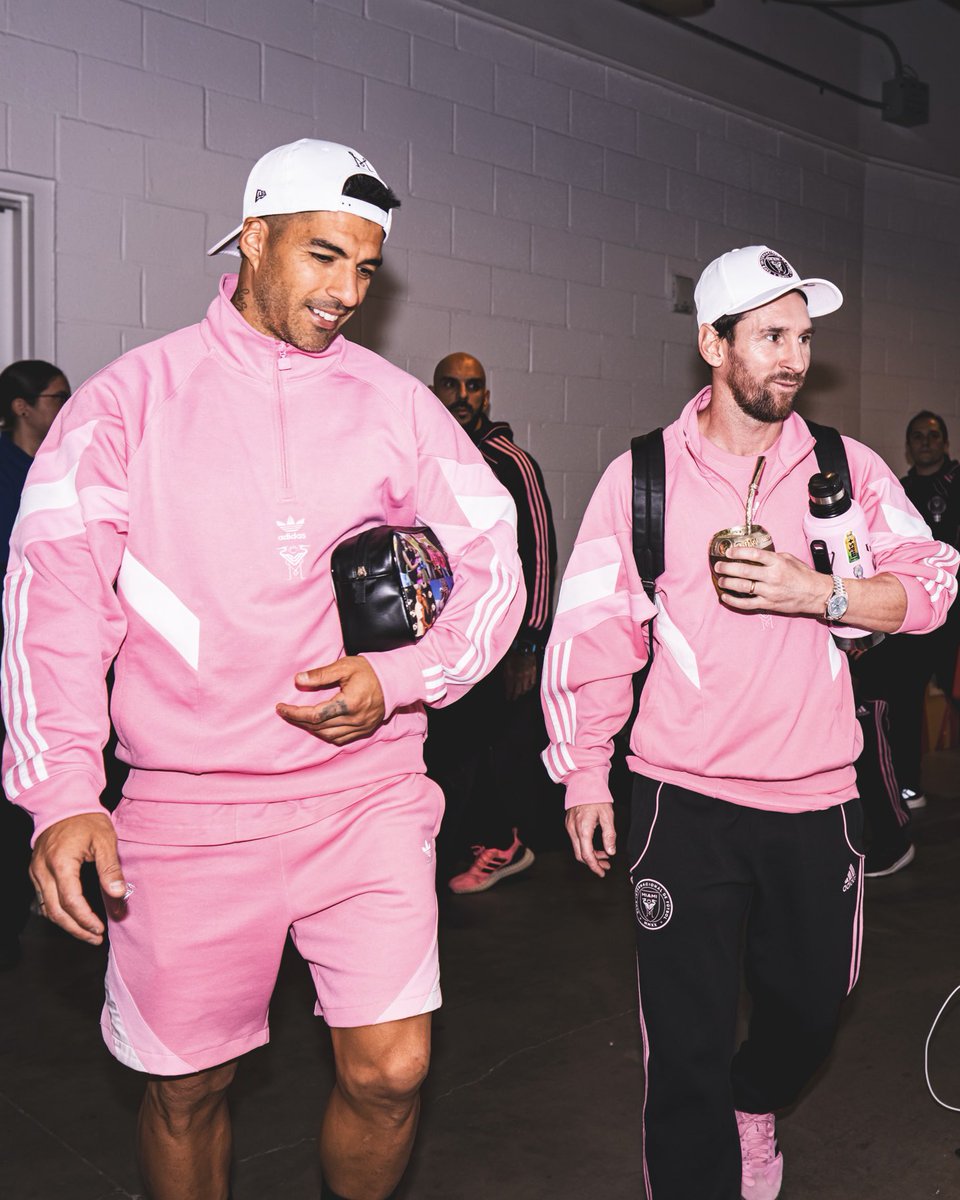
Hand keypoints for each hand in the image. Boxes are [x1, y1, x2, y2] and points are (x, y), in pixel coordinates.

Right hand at [30, 813, 126, 944]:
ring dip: (66, 924)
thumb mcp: (105, 840)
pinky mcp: (35, 872)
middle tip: (94, 938)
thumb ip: (111, 869)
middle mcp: (42, 871)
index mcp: (60, 863)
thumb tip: (119, 895)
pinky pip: (42, 900)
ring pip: (46, 909)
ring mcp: (35, 872)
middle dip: (76, 929)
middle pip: (55, 912)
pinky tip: (72, 918)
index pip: (71, 902)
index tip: (100, 930)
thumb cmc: (86, 819)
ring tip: (86, 933)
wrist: (62, 802)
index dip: (86, 919)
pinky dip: (56, 912)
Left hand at [276, 655, 385, 744]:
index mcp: (349, 703)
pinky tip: (317, 727)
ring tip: (298, 718)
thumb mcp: (345, 666)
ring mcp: (360, 727)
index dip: (294, 713)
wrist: (394, 681)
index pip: (314, 714)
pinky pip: (340, 739)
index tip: (280, 707)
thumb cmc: (369, 671)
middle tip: (285, 711)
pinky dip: (325, 735)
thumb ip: (321, 674)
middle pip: (318, 727)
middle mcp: (355, 719)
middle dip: (298, 720)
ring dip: (310, 729)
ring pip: (327, 735)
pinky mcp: (364, 730)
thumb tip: (298, 680)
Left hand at [502, 650, 537, 701]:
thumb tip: (506, 683)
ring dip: (522, 692)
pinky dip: (530, 687)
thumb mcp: (505, 664)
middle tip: (513, 699)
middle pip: (517, 691)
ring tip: (520, 694)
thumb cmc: (512, 653)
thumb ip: (506, 675)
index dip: (509, 695)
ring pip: (525, 689)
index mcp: (511, 676)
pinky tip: (528, 688)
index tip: (508, 699)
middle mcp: (519, 678)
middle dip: (515, 696)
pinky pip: (532, 683)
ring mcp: (527, 676)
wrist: (524, 646)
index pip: (510, 690)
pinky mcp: (534, 672)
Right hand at [565, 802, 616, 877]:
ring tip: (604, 855)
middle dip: (593, 863)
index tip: (602, 872)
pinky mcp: (569, 823)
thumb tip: (610, 852)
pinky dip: (585, 846)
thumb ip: (609, 835)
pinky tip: (596, 845)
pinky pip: (576, 840)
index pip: (587, 855)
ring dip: (590, 855)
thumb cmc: (596, 796)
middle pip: (580, 855)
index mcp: (583, 829)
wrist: (583, 781)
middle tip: (605, 866)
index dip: (595, 866)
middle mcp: (573, 829)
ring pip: (578, 848)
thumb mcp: (607, 816)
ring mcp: (569, 826)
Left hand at [713, 547, 831, 616]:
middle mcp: (772, 576)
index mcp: (777, 562)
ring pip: (743, 587)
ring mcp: (769, 592)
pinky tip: (725, 597)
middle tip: (718, 566)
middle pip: (744, 571)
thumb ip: (772, 556)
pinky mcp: (768, 604)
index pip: (754, 554)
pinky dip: (733, 601)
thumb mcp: (789, 559)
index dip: (738, 552)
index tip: (728, 552)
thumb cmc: (803, 575)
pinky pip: (747, 604)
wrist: (816, 594)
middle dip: (727, 568)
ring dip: (728, 583)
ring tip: (721, 579)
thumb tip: (754, 554)